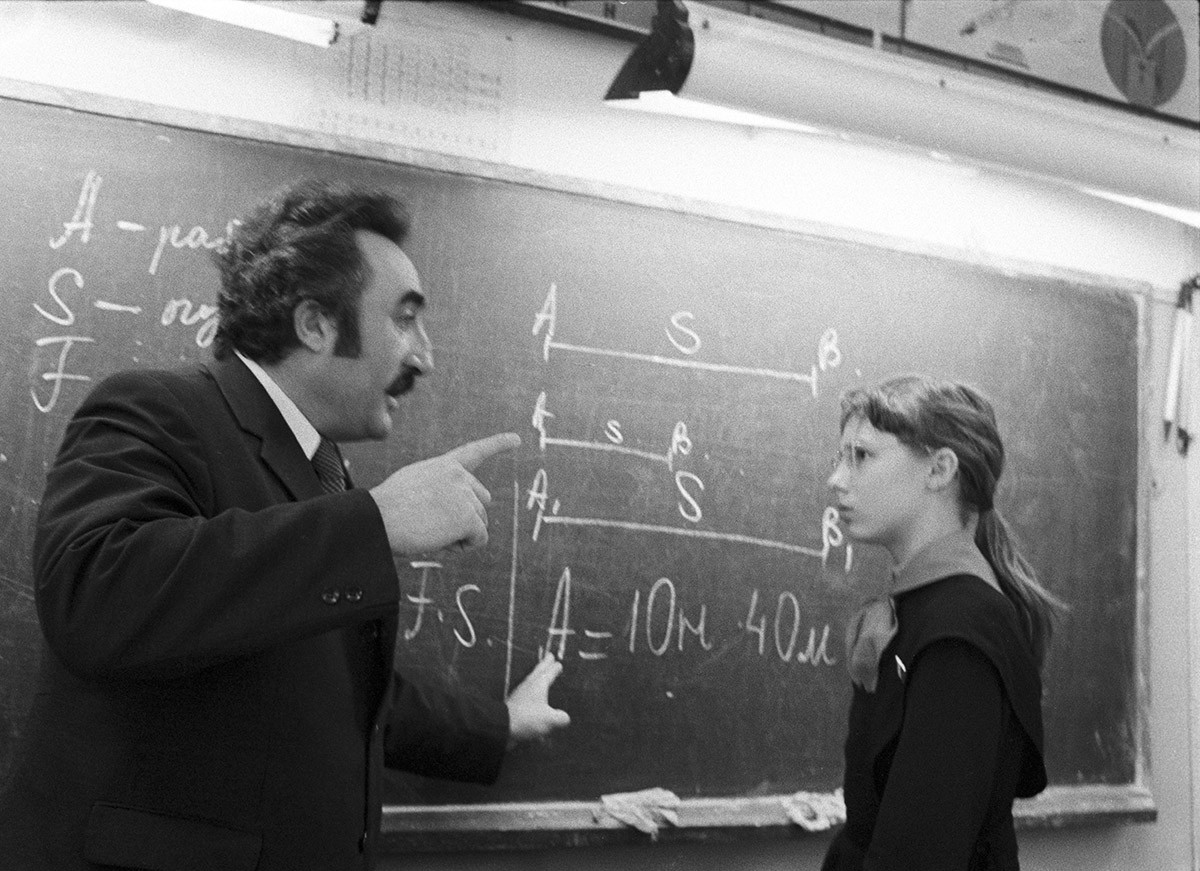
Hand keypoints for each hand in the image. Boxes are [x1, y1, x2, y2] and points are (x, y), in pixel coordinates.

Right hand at [369, 432, 518, 554]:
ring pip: (480, 523)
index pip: (475, 452)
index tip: (517, 439)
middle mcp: (459, 476)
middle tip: (434, 526)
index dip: (498, 444)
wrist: (377, 519)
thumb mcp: (413, 487)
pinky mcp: (468, 517)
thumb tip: (457, 512)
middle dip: (466, 518)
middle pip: (481, 502)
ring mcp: (465, 495)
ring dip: (460, 534)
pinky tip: (441, 542)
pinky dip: (464, 546)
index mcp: (443, 466)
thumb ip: (439, 490)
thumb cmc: (387, 509)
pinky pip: (479, 539)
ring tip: (430, 532)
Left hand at [506, 653, 569, 747]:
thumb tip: (565, 718)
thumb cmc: (527, 718)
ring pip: (531, 679)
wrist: (502, 724)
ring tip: (540, 672)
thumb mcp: (550, 720)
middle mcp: (529, 685)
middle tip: (549, 656)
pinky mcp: (514, 702)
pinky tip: (531, 695)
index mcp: (539, 685)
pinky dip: (530, 688)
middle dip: (545, 664)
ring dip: (537, 674)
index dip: (555, 668)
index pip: (549, 673)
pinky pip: (525, 691)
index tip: (558, 663)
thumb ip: (561, 718)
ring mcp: (520, 692)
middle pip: (539, 671)